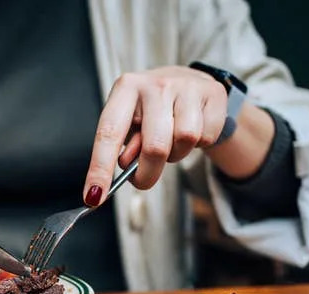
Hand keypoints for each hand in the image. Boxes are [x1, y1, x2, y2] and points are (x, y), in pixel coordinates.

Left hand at [83, 66, 227, 204]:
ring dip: (177, 154)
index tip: (95, 197)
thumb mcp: (130, 122)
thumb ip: (126, 146)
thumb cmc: (151, 109)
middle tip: (145, 179)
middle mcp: (154, 84)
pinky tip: (192, 129)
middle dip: (148, 173)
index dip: (100, 168)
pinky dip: (200, 144)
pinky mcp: (213, 93)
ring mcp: (186, 86)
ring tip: (171, 142)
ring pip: (184, 140)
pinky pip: (207, 136)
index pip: (108, 134)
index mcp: (125, 89)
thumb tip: (130, 166)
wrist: (188, 81)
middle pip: (154, 146)